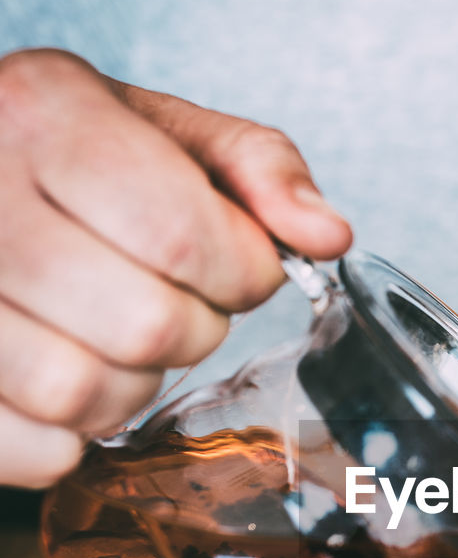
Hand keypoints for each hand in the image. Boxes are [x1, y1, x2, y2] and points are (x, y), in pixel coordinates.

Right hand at [0, 48, 351, 487]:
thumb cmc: (73, 158)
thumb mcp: (163, 130)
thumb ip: (256, 167)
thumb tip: (328, 234)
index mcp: (43, 111)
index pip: (178, 233)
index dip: (241, 275)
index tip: (242, 271)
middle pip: (143, 323)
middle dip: (192, 331)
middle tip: (176, 306)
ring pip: (77, 392)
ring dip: (129, 389)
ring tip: (118, 345)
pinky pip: (28, 446)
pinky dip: (67, 441)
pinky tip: (70, 385)